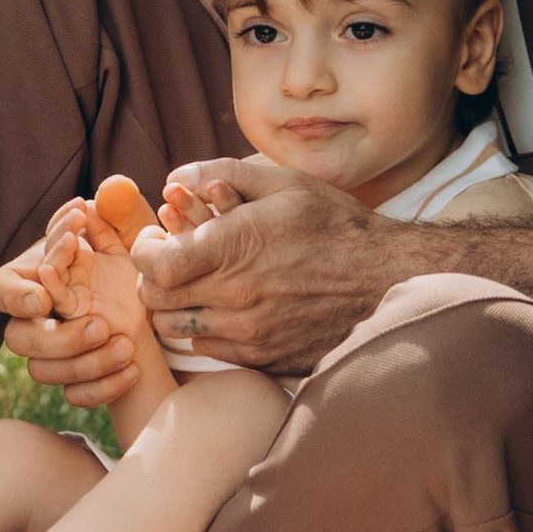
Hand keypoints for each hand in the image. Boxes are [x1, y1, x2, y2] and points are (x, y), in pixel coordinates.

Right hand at [0, 201, 142, 412]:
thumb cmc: (127, 266)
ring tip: (125, 344)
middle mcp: (34, 321)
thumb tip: (106, 194)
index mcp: (34, 279)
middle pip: (17, 339)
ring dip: (84, 361)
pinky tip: (133, 368)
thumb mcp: (130, 238)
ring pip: (42, 372)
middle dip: (58, 336)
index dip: (16, 297)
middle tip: (101, 323)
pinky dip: (103, 387)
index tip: (46, 297)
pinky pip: (74, 396)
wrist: (148, 312)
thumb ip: (119, 215)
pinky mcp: (75, 381)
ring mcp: (52, 355)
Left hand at [132, 159, 421, 372]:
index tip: (154, 241)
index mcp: (234, 248)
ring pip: (178, 329)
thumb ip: (223, 174)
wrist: (388, 280)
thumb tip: (177, 177)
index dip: (144, 253)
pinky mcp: (265, 357)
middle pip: (156, 301)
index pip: (153, 266)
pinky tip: (227, 309)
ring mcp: (249, 332)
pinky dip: (206, 331)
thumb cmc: (337, 226)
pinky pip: (211, 349)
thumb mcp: (284, 184)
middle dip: (154, 279)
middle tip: (171, 263)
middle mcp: (235, 295)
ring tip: (196, 286)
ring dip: (177, 308)